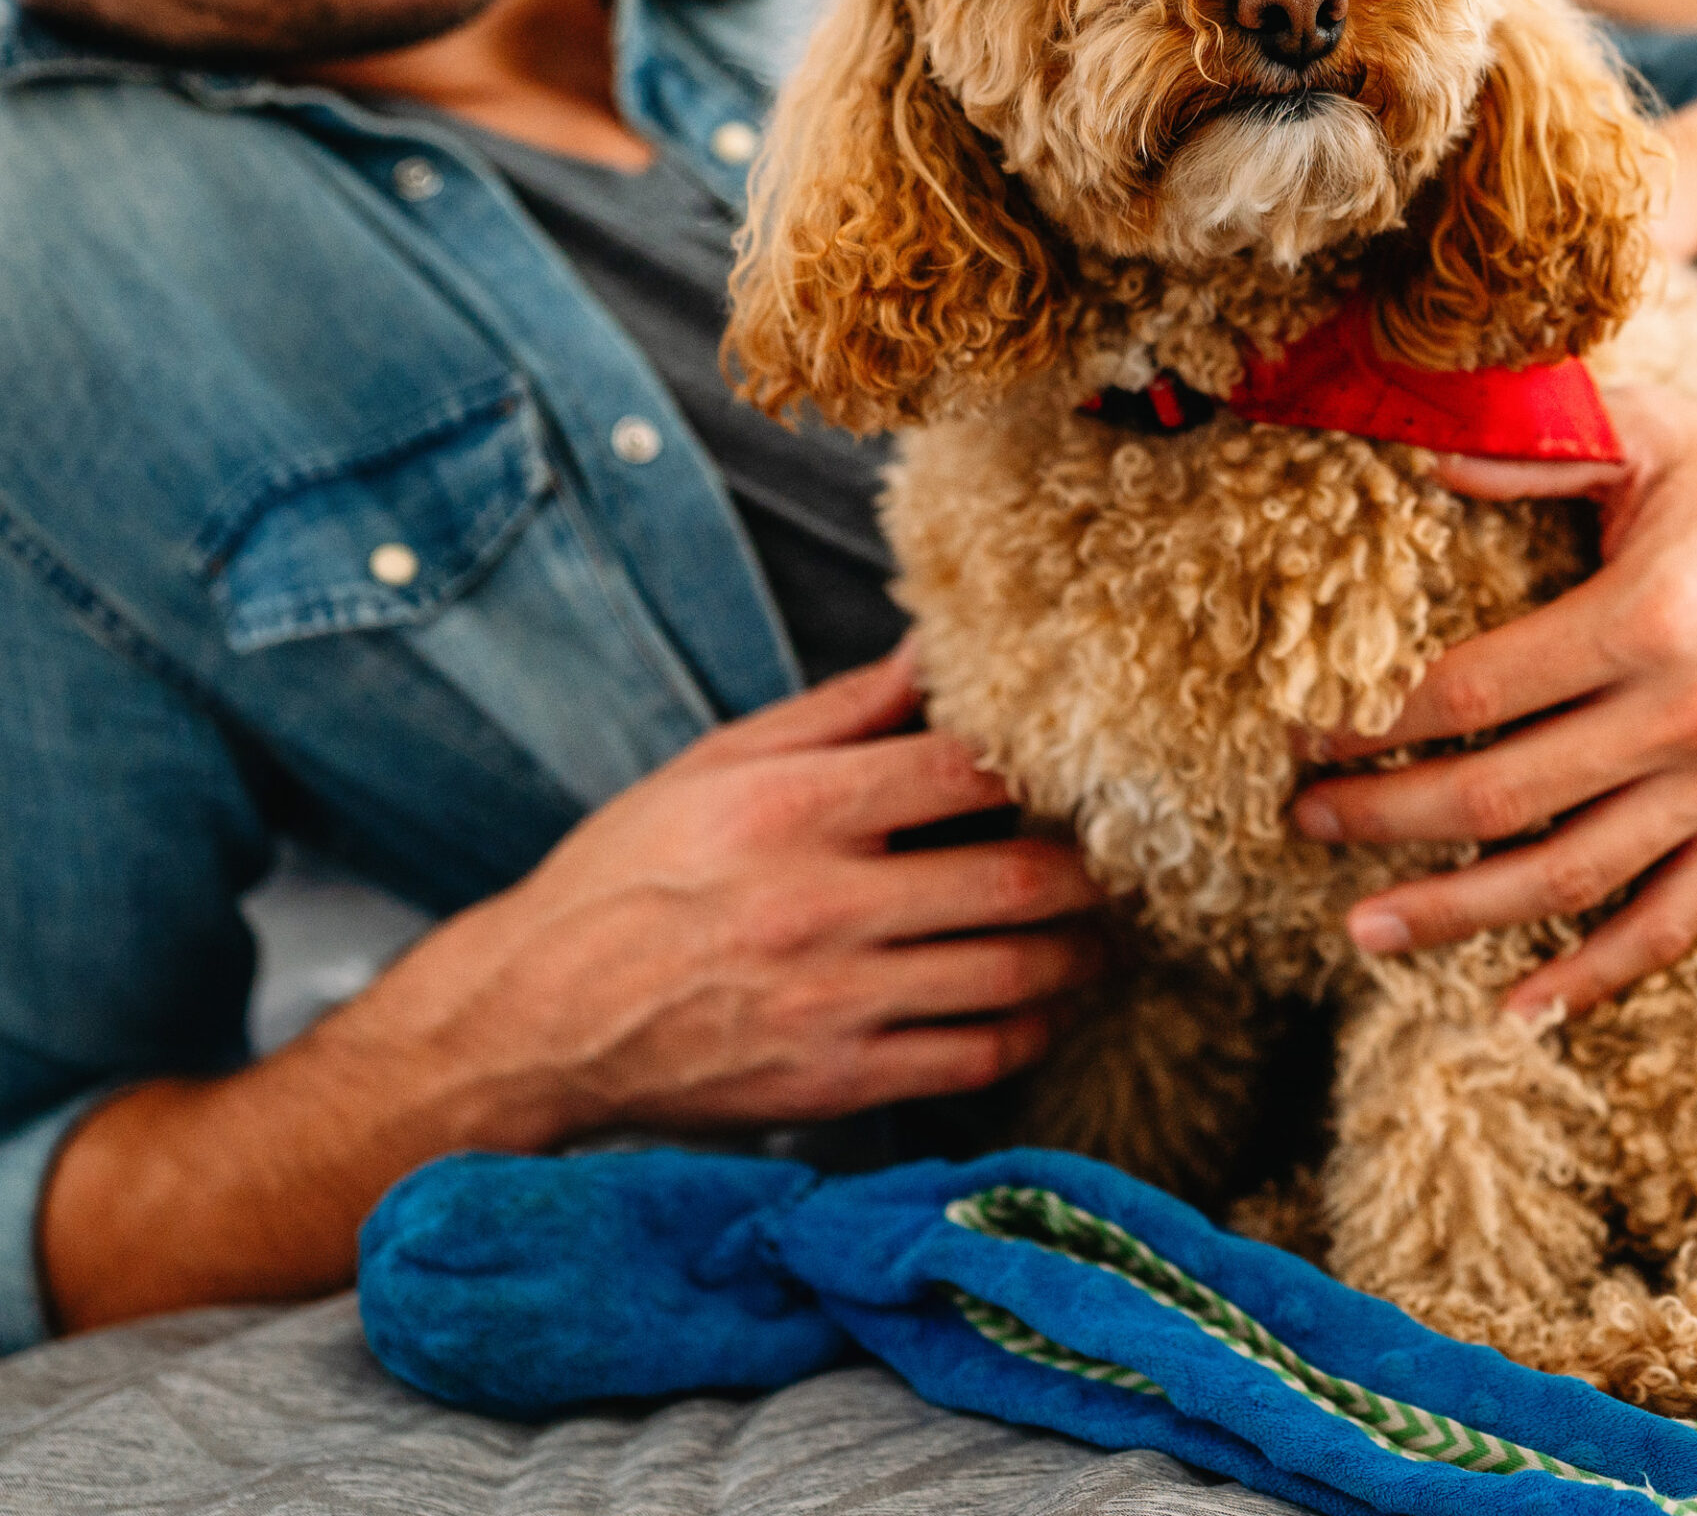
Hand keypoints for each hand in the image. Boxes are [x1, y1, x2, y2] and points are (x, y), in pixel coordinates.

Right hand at [340, 647, 1107, 1139]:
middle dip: (1093, 871)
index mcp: (797, 808)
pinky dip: (1030, 1031)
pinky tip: (1046, 1006)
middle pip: (1015, 880)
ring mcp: (834, 1002)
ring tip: (1105, 933)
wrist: (536, 1018)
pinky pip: (971, 1059)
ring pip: (1012, 975)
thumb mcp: (719, 762)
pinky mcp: (835, 1082)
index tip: (1080, 764)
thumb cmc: (629, 872)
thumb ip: (842, 710)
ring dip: (1082, 955)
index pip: (965, 769)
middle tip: (1127, 858)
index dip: (1040, 764)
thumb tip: (934, 647)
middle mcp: (824, 904)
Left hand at [1290, 282, 1696, 1017]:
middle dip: (1385, 818)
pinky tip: (1515, 1008)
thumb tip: (1415, 456)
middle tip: (1303, 821)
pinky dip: (1593, 975)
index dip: (1373, 720)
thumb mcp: (1647, 430)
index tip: (1299, 731)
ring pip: (1571, 878)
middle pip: (1501, 798)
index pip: (1473, 694)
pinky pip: (1672, 922)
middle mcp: (1693, 718)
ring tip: (1364, 928)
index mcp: (1651, 617)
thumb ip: (1533, 445)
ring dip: (1457, 912)